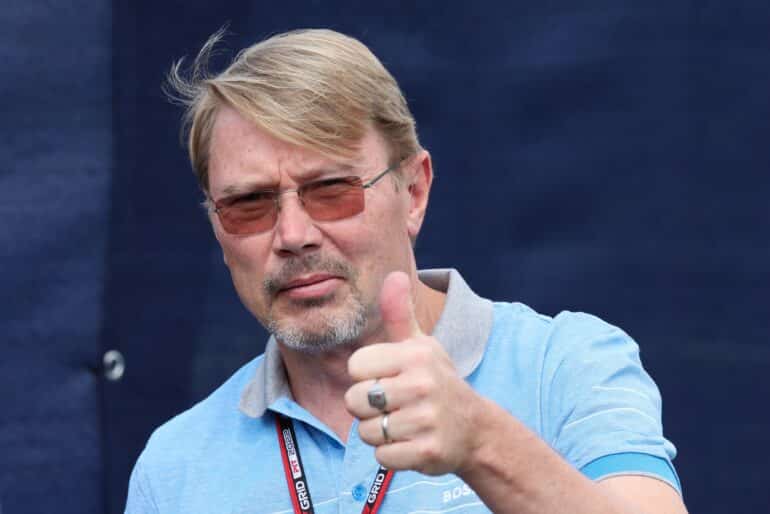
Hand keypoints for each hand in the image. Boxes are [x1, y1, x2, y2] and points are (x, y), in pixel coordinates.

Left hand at [344, 271, 483, 474]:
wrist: (475, 428)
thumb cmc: (437, 382)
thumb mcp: (421, 345)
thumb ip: (400, 314)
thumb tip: (394, 275)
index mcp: (415, 355)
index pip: (356, 367)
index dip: (365, 376)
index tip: (387, 379)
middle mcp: (422, 385)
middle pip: (354, 400)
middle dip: (366, 408)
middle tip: (393, 405)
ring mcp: (426, 420)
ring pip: (366, 431)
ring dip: (378, 433)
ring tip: (403, 424)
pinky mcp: (428, 452)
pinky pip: (382, 457)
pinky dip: (390, 454)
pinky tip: (410, 443)